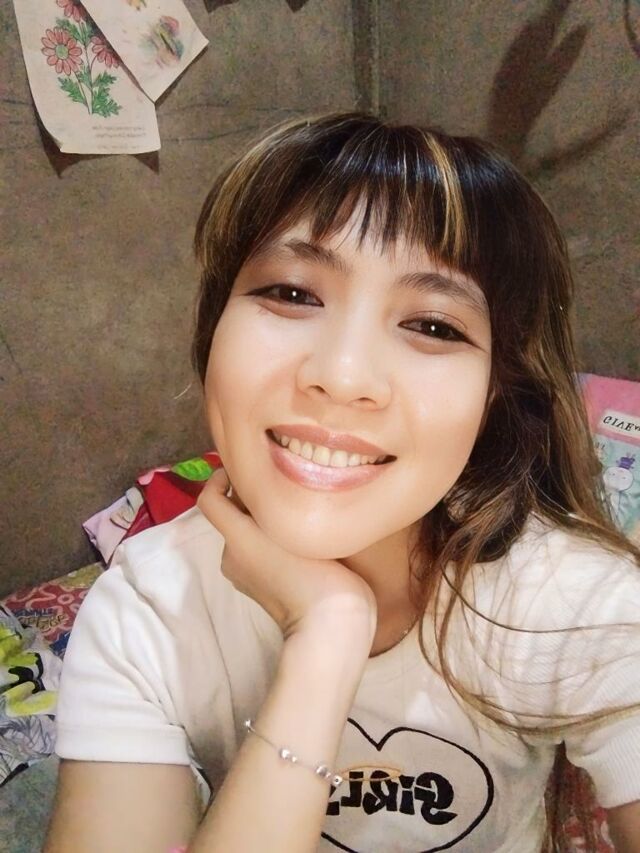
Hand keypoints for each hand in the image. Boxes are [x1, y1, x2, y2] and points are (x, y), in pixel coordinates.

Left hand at [196, 468, 377, 642]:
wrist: (330, 625)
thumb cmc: (309, 572)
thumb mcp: (286, 530)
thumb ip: (267, 503)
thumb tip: (257, 481)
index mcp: (234, 539)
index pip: (208, 499)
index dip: (219, 478)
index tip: (245, 469)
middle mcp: (233, 556)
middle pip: (232, 514)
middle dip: (252, 498)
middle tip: (286, 484)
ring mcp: (247, 575)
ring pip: (249, 533)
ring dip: (266, 520)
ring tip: (299, 509)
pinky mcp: (264, 588)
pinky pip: (261, 552)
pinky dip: (274, 541)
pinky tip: (303, 538)